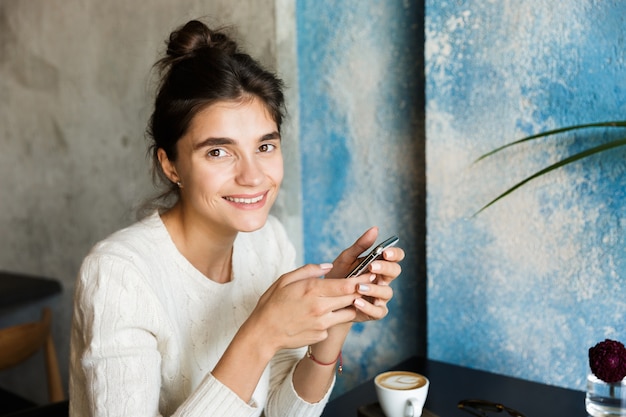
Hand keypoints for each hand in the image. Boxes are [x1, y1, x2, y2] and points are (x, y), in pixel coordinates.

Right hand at [246, 263, 365, 354]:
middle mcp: (320, 307)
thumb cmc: (272, 303)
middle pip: (351, 297)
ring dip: (351, 305)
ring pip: (348, 312)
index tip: (371, 273)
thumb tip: (328, 266)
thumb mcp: (285, 279)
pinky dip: (333, 319)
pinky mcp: (321, 335)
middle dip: (362, 290)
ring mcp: (322, 323)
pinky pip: (334, 324)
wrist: (263, 333)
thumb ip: (309, 270)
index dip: (362, 279)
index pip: (346, 284)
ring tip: (347, 299)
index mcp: (312, 290)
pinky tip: (322, 316)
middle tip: (368, 283)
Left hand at [327, 227, 404, 321]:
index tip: (385, 252)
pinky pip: (378, 311)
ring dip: (374, 289)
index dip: (395, 253)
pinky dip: (368, 307)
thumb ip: (361, 245)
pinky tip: (356, 302)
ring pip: (387, 292)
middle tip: (371, 267)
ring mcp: (380, 297)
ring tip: (359, 287)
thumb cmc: (339, 275)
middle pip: (395, 272)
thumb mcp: (347, 258)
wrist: (327, 299)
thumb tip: (375, 229)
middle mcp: (383, 280)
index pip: (396, 257)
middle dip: (385, 268)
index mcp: (379, 264)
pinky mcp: (374, 312)